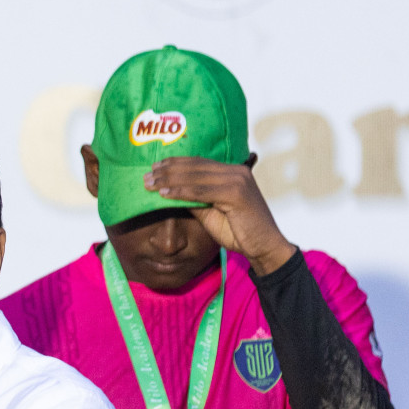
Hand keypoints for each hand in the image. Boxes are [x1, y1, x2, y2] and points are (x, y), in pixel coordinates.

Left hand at [145, 157, 295, 275]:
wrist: (263, 246)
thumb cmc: (238, 231)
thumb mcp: (210, 213)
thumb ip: (194, 201)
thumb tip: (171, 193)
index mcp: (233, 172)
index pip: (199, 163)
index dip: (176, 164)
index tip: (155, 167)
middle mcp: (236, 172)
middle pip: (195, 166)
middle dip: (168, 170)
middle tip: (146, 175)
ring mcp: (238, 180)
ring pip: (196, 177)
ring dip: (169, 180)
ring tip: (149, 184)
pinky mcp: (236, 193)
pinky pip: (202, 191)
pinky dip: (181, 192)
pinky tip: (164, 194)